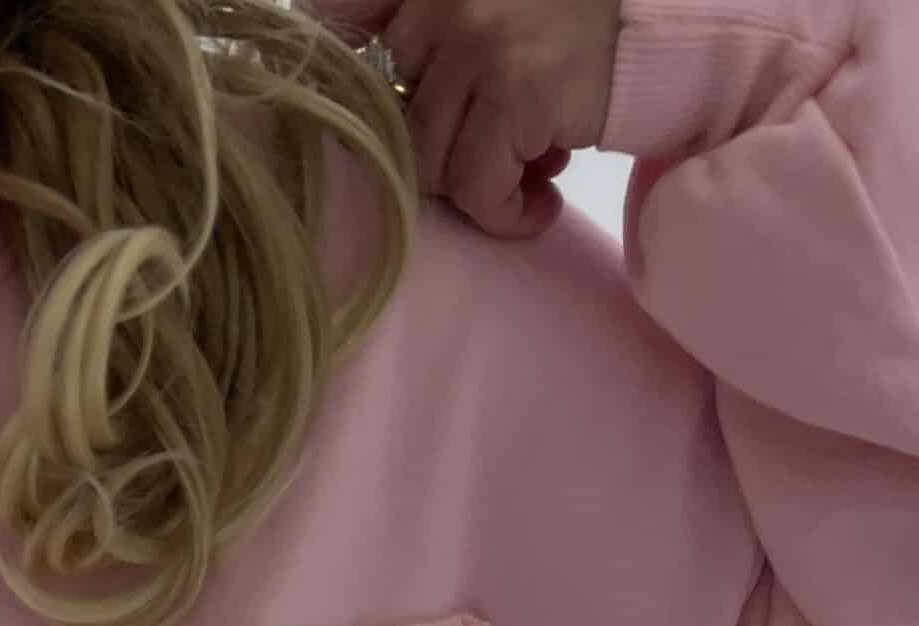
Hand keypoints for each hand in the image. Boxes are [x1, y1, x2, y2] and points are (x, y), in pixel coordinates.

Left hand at [371, 0, 624, 239]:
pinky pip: (478, 187)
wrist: (668, 24)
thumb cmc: (582, 27)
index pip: (348, 20)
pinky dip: (504, 213)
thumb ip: (436, 43)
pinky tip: (539, 206)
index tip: (388, 122)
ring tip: (525, 179)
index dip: (361, 89)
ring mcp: (479, 42)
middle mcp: (447, 1)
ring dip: (473, 189)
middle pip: (391, 117)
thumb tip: (377, 117)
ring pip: (428, 161)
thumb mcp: (495, 15)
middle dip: (438, 155)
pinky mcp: (517, 90)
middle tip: (490, 162)